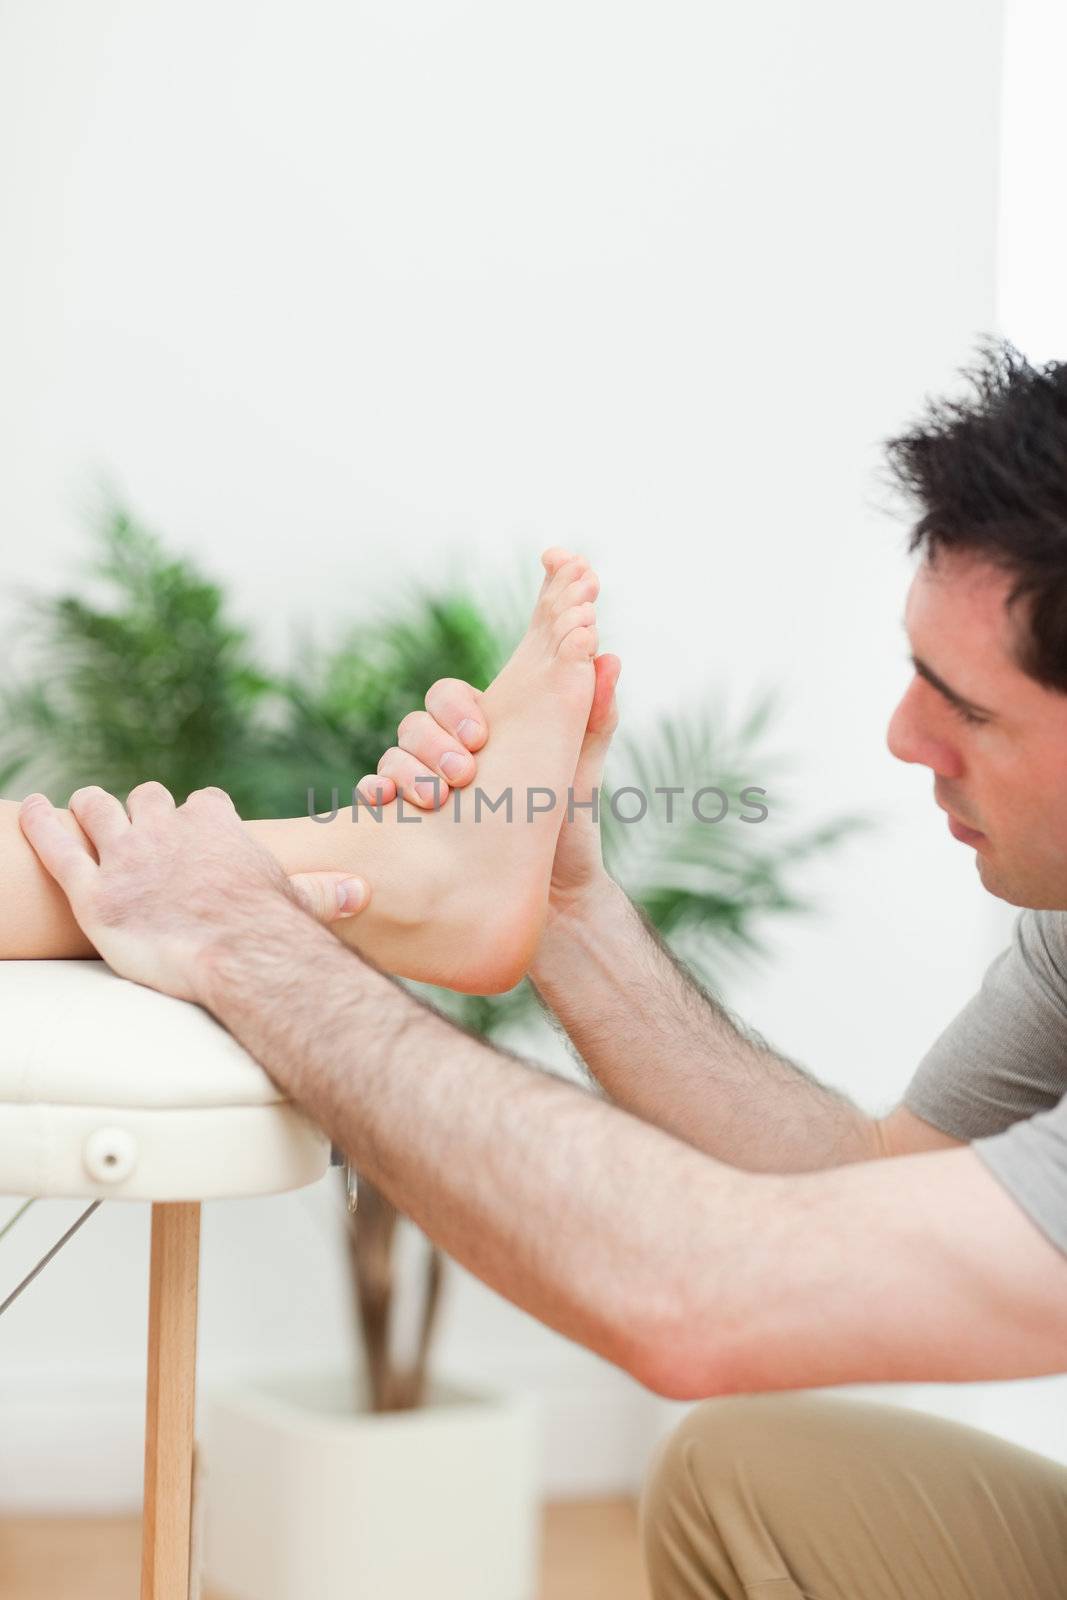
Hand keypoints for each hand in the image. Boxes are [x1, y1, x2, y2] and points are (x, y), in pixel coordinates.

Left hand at [18, 783, 368, 1002]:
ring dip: (91, 808)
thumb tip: (359, 891)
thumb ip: (320, 890)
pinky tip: (29, 810)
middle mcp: (167, 827)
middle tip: (135, 829)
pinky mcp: (94, 893)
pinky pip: (56, 845)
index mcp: (217, 824)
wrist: (241, 955)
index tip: (196, 830)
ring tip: (83, 810)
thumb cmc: (274, 932)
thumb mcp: (299, 901)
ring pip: (98, 809)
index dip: (196, 816)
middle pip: (146, 798)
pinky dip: (39, 824)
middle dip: (141, 810)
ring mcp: (127, 856)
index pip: (203, 803)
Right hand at [359, 652, 621, 913]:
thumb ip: (594, 717)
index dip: (457, 707)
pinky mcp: (406, 825)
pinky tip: (384, 801)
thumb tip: (609, 655)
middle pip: (416, 723)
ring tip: (438, 799)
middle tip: (464, 773)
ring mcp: (423, 788)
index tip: (481, 735)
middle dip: (434, 742)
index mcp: (487, 734)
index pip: (450, 697)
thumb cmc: (569, 833)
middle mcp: (449, 756)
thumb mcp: (581, 774)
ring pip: (394, 756)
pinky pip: (374, 795)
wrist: (554, 902)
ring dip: (408, 770)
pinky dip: (373, 791)